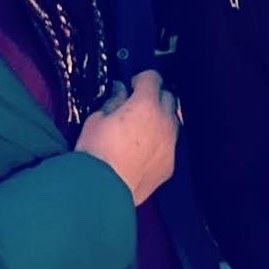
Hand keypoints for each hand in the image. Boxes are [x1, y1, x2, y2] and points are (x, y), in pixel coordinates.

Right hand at [75, 71, 177, 205]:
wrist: (102, 190)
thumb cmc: (95, 153)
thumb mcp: (96, 120)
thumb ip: (113, 101)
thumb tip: (120, 91)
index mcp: (146, 105)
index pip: (153, 78)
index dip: (141, 80)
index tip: (132, 86)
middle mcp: (164, 121)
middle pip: (168, 97)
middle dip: (154, 96)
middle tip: (136, 106)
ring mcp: (170, 143)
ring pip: (173, 121)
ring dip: (161, 119)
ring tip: (140, 129)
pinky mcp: (170, 164)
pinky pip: (170, 145)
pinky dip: (160, 143)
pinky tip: (143, 151)